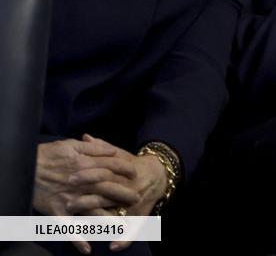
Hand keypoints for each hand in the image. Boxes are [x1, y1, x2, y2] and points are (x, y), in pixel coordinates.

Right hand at [34, 135, 139, 254]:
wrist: (23, 167)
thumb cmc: (48, 154)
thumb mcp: (71, 145)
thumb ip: (93, 148)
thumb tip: (113, 151)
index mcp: (84, 165)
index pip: (111, 167)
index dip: (125, 169)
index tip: (134, 173)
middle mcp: (80, 183)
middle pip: (107, 189)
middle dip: (123, 194)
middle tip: (136, 198)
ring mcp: (69, 199)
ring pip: (92, 210)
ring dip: (106, 218)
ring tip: (121, 224)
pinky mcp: (56, 211)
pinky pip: (67, 227)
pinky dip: (76, 239)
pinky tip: (87, 249)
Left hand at [68, 138, 168, 251]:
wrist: (159, 175)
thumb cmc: (133, 166)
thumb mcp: (121, 155)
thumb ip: (103, 148)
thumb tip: (86, 137)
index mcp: (122, 173)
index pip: (103, 172)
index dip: (87, 174)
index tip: (71, 176)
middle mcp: (127, 189)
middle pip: (107, 194)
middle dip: (88, 199)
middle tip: (69, 203)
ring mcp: (132, 204)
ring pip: (117, 214)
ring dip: (101, 222)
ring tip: (84, 229)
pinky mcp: (138, 216)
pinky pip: (132, 229)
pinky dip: (124, 239)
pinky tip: (114, 247)